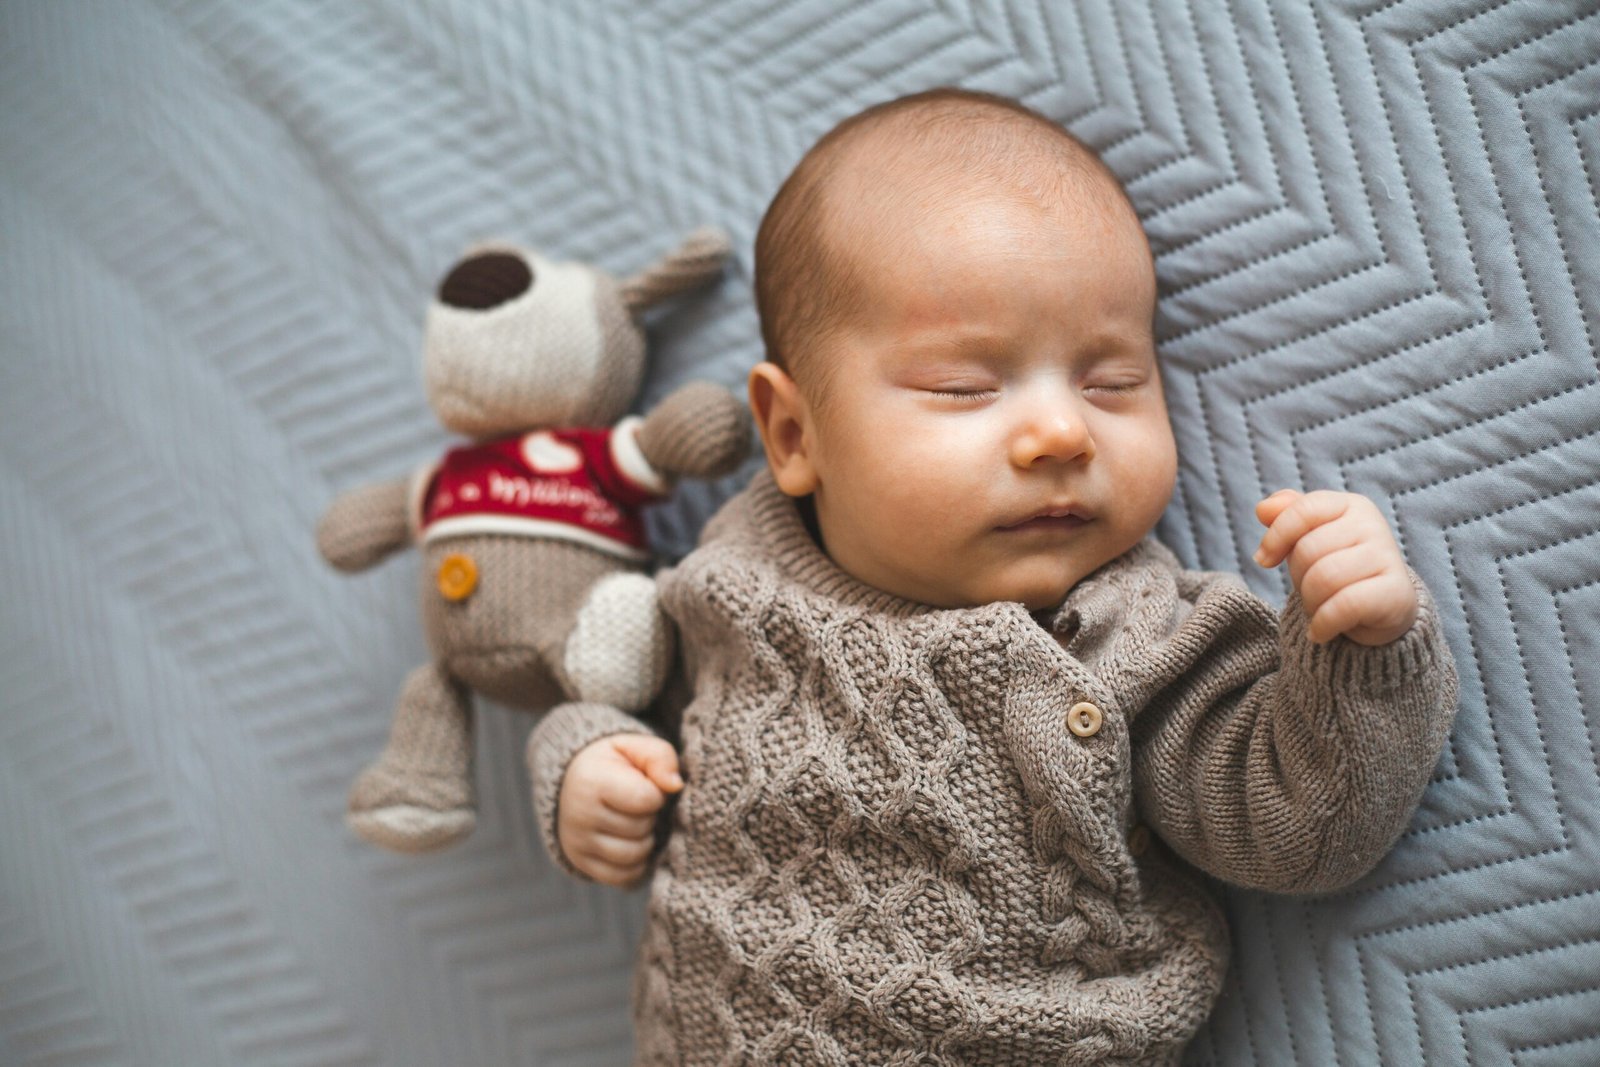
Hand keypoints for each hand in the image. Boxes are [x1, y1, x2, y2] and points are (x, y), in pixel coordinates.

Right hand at [557, 734, 682, 886]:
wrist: (574, 783)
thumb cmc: (613, 764)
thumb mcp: (634, 747)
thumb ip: (660, 757)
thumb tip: (676, 785)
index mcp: (591, 782)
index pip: (646, 799)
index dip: (656, 793)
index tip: (647, 786)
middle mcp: (579, 817)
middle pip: (641, 829)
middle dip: (650, 816)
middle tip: (638, 804)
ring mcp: (578, 845)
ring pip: (635, 856)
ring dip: (646, 840)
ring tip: (635, 821)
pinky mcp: (582, 865)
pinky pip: (625, 877)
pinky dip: (637, 863)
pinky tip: (631, 841)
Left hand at [1253, 489, 1418, 645]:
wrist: (1379, 611)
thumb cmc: (1337, 568)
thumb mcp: (1308, 539)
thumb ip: (1286, 516)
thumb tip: (1263, 509)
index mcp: (1351, 506)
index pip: (1304, 510)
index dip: (1276, 537)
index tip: (1263, 560)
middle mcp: (1373, 525)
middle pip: (1308, 549)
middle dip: (1298, 578)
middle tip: (1311, 591)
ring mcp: (1387, 557)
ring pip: (1323, 578)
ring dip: (1310, 603)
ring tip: (1320, 608)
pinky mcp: (1396, 593)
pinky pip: (1343, 606)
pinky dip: (1323, 624)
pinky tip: (1321, 631)